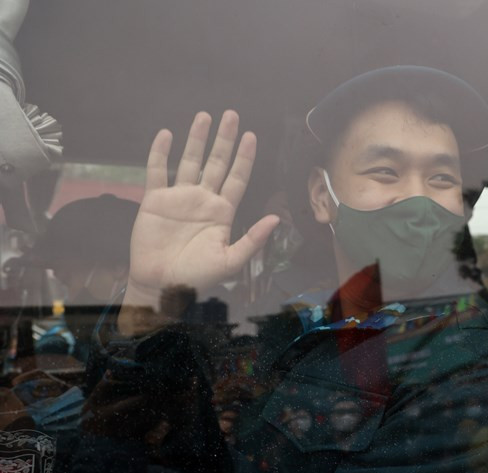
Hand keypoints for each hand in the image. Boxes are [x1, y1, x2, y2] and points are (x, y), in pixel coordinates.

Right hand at [125, 111, 279, 307]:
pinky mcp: (155, 200)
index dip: (244, 157)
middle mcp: (203, 200)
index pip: (237, 178)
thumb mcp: (231, 260)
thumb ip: (253, 239)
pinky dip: (160, 152)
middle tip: (231, 115)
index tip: (251, 136)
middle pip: (216, 163)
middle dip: (224, 139)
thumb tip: (276, 219)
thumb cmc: (198, 277)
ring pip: (189, 161)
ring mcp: (179, 198)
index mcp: (222, 212)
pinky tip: (166, 134)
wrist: (163, 286)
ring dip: (197, 139)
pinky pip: (157, 171)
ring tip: (204, 116)